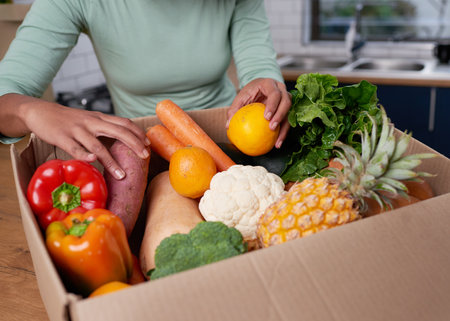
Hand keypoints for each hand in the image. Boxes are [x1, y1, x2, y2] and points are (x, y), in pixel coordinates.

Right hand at [22, 99, 149, 179]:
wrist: (40, 111)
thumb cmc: (69, 120)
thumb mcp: (90, 119)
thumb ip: (106, 128)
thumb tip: (125, 140)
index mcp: (100, 118)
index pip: (124, 123)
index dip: (138, 133)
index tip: (148, 145)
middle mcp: (91, 122)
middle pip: (118, 132)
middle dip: (134, 144)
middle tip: (145, 157)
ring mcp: (77, 130)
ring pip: (98, 146)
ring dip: (111, 161)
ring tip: (121, 175)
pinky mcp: (62, 137)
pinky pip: (75, 149)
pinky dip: (85, 155)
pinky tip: (93, 161)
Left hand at [227, 78, 290, 147]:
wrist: (258, 87)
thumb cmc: (249, 92)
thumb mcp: (241, 98)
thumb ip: (234, 110)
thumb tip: (228, 125)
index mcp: (270, 84)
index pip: (275, 93)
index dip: (273, 105)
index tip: (266, 117)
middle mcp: (281, 90)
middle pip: (286, 101)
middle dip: (280, 115)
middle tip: (271, 128)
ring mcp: (286, 99)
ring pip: (290, 112)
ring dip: (284, 128)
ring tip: (277, 141)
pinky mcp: (287, 109)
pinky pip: (287, 121)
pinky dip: (283, 132)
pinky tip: (277, 143)